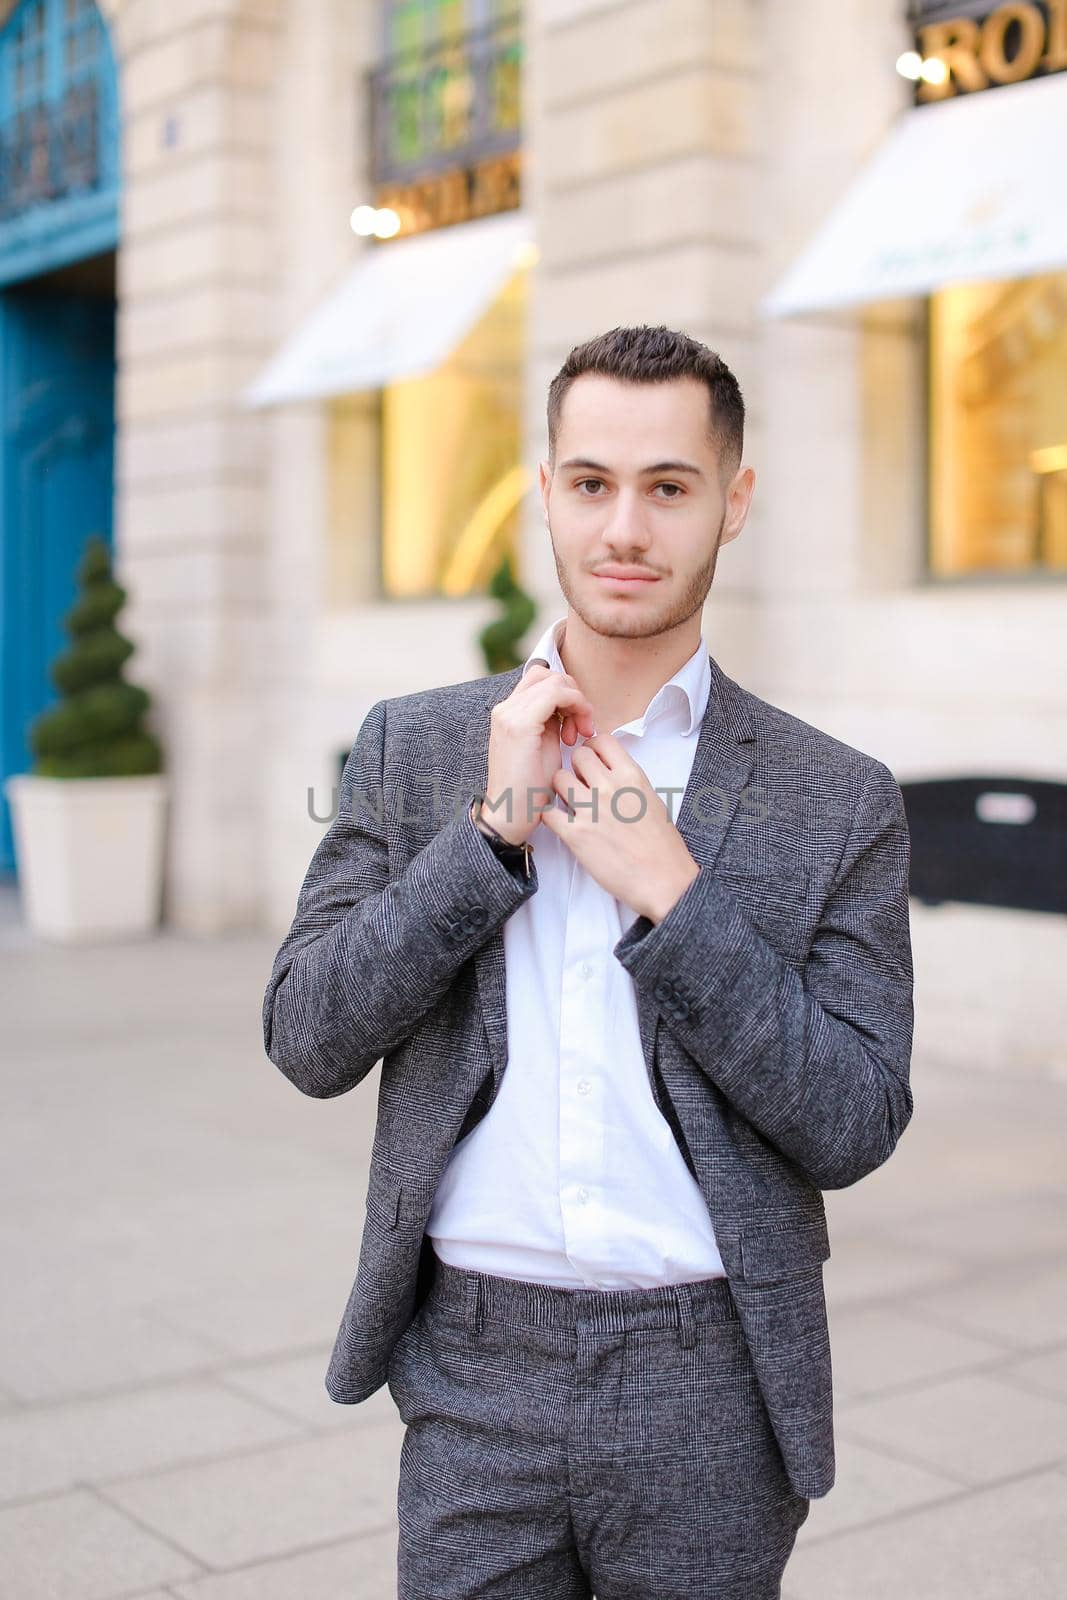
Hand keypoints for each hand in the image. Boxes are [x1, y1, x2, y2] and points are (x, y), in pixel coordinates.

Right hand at [481, 665, 596, 845]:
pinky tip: (576, 734)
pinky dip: (575, 707)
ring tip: (579, 734)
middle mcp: (505, 708)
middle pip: (549, 675)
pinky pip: (556, 694)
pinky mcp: (519, 725)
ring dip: (577, 702)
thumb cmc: (530, 789)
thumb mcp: (543, 746)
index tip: (578, 724)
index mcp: (509, 713)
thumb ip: (551, 722)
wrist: (509, 815)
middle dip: (574, 695)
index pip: (542, 680)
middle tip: (582, 727)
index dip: (567, 694)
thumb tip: (569, 707)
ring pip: (555, 681)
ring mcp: (509, 715)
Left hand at [538, 733, 699, 921]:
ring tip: (570, 804)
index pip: (602, 740)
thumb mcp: (651, 799)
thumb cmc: (662, 845)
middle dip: (576, 767)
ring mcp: (591, 809)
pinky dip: (550, 815)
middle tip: (580, 784)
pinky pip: (548, 812)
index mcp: (632, 775)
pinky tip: (561, 822)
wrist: (663, 879)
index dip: (593, 748)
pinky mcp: (576, 835)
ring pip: (558, 779)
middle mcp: (609, 787)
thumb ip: (628, 781)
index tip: (593, 761)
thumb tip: (609, 770)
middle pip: (577, 756)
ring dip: (560, 789)